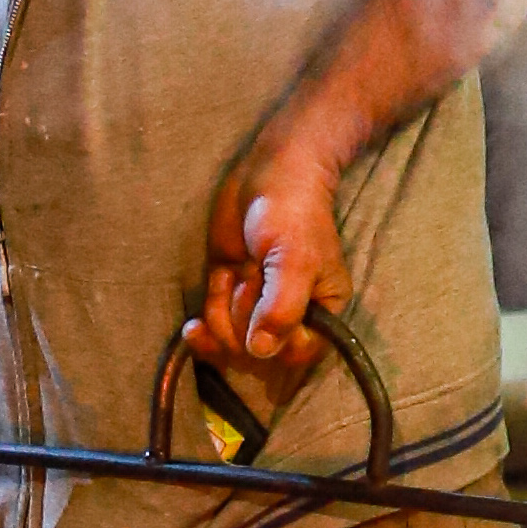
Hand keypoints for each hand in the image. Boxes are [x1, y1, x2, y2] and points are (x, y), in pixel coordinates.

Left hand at [192, 126, 350, 385]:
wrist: (268, 172)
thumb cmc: (293, 214)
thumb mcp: (295, 261)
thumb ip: (282, 309)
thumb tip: (261, 353)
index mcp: (322, 311)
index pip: (298, 354)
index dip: (276, 344)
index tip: (264, 312)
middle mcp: (290, 315)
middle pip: (259, 355)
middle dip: (244, 324)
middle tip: (250, 281)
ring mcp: (256, 307)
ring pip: (232, 343)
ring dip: (224, 315)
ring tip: (238, 274)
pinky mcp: (228, 295)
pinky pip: (213, 327)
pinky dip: (205, 322)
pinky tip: (207, 302)